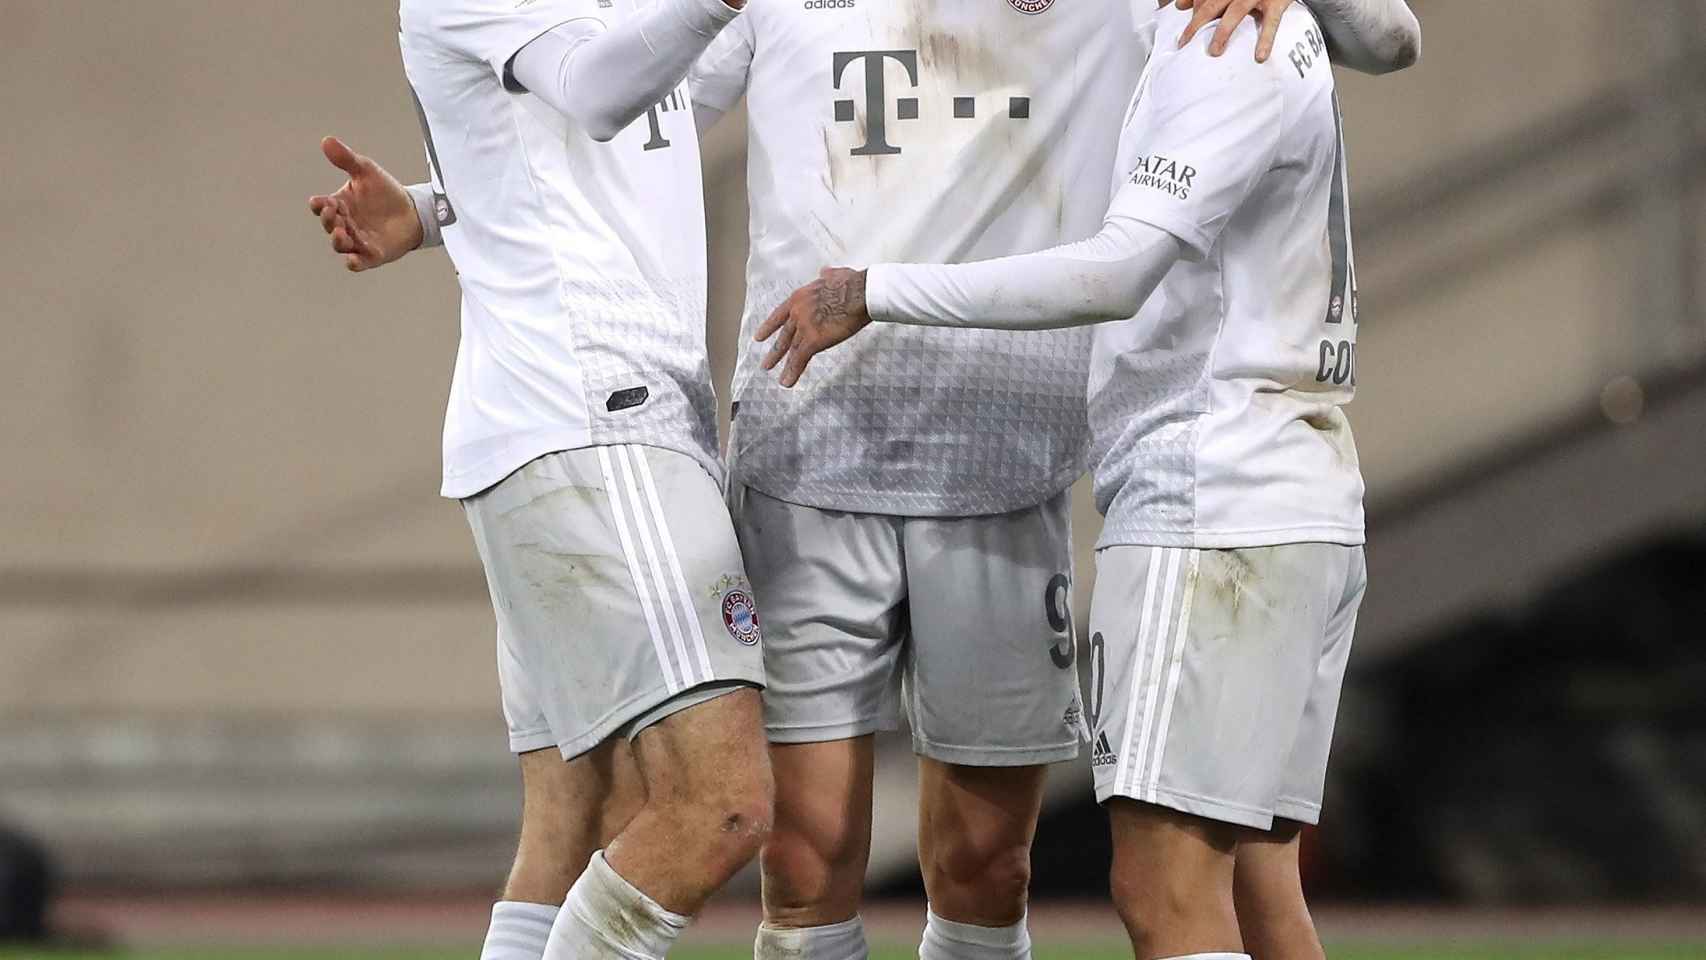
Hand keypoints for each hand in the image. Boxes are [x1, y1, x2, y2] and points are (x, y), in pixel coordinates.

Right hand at [306, 137, 423, 272]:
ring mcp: (357, 240)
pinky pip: (358, 262)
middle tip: (333, 212)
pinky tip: (352, 260)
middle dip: (328, 220)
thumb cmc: (385, 192)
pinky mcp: (372, 254)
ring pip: (340, 244)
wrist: (413, 210)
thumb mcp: (366, 171)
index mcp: (338, 204)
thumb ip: (347, 159)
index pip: (321, 206)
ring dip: (338, 240)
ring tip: (341, 233)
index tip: (321, 202)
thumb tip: (326, 140)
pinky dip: (353, 262)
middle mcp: (344, 224)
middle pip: (329, 225)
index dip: (318, 205)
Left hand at [755, 268, 870, 387]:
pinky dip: (793, 372)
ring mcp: (804, 327)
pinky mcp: (814, 340)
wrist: (859, 292)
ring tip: (776, 376)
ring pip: (790, 349)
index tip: (760, 337)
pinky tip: (787, 382)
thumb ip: (827, 276)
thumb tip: (824, 272)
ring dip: (783, 364)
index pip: (780, 315)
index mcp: (800, 298)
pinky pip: (800, 359)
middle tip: (766, 364)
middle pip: (784, 336)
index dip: (769, 327)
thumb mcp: (834, 274)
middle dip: (775, 351)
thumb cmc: (851, 283)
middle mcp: (797, 313)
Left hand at [1173, 0, 1293, 62]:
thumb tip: (1179, 5)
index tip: (1183, 38)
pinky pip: (1271, 22)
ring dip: (1223, 32)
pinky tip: (1260, 56)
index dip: (1192, 16)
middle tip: (1185, 43)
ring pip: (1236, 11)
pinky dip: (1265, 39)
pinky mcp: (1277, 1)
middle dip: (1197, 23)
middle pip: (1212, 4)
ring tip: (1214, 52)